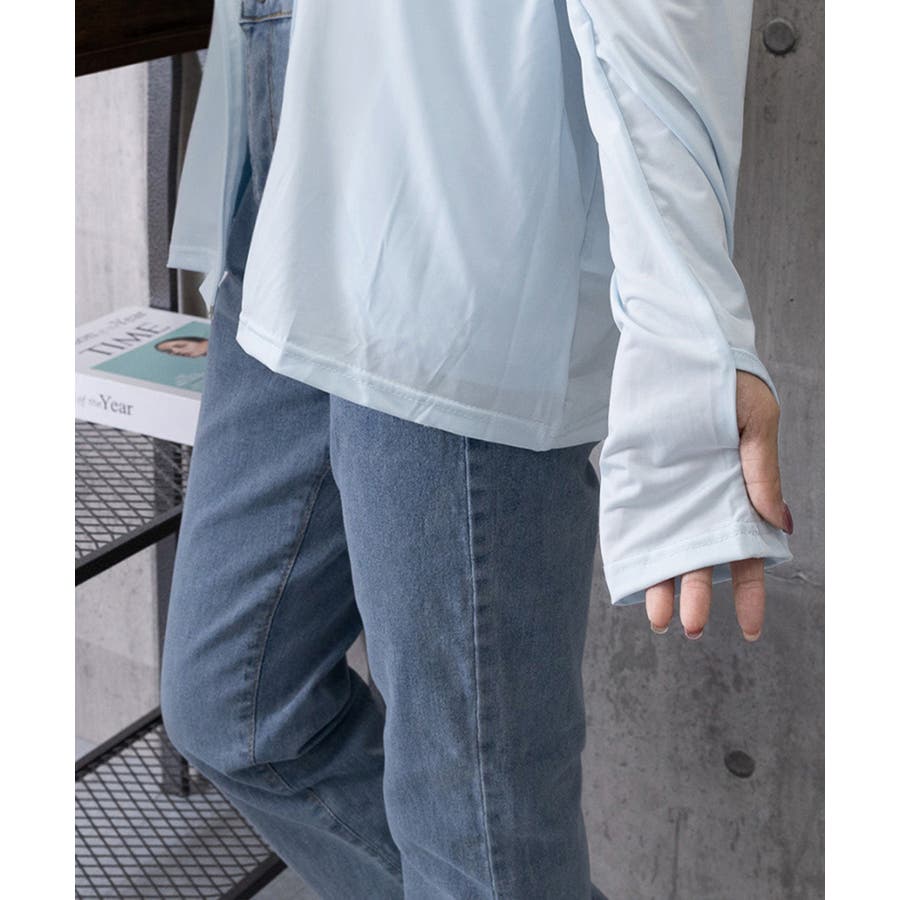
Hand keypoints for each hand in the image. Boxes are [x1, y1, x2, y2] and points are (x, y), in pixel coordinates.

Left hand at [645, 370, 792, 641]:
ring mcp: (667, 490)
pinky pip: (633, 520)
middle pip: (701, 557)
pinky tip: (630, 577)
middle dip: (697, 595)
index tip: (748, 627)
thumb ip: (761, 471)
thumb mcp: (755, 420)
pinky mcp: (635, 477)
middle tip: (690, 626)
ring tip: (657, 618)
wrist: (676, 341)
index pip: (747, 551)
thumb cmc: (728, 376)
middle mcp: (701, 497)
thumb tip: (780, 523)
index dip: (748, 590)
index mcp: (739, 490)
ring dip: (662, 582)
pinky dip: (632, 548)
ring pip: (666, 546)